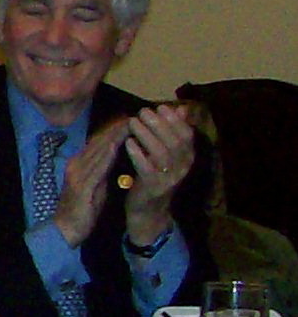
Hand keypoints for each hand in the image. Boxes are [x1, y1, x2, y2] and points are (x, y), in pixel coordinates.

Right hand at [53, 120, 126, 247]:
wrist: (65, 229)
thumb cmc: (82, 210)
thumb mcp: (94, 187)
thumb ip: (101, 172)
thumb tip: (113, 159)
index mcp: (78, 164)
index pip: (97, 143)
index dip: (112, 131)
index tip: (128, 120)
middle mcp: (76, 164)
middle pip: (98, 142)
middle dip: (115, 128)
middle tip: (132, 115)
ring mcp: (77, 174)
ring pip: (98, 150)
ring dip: (114, 136)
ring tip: (129, 124)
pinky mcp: (81, 184)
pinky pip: (97, 166)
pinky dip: (108, 154)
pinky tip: (117, 145)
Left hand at [121, 103, 195, 245]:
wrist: (149, 210)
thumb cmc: (156, 175)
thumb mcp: (168, 153)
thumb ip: (173, 131)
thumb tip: (181, 108)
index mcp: (187, 157)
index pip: (187, 135)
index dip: (175, 120)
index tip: (161, 106)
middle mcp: (182, 167)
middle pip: (174, 142)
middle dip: (159, 124)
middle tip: (143, 111)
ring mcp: (169, 178)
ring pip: (161, 153)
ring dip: (146, 135)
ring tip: (133, 121)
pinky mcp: (153, 187)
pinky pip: (147, 168)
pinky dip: (137, 153)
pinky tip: (128, 142)